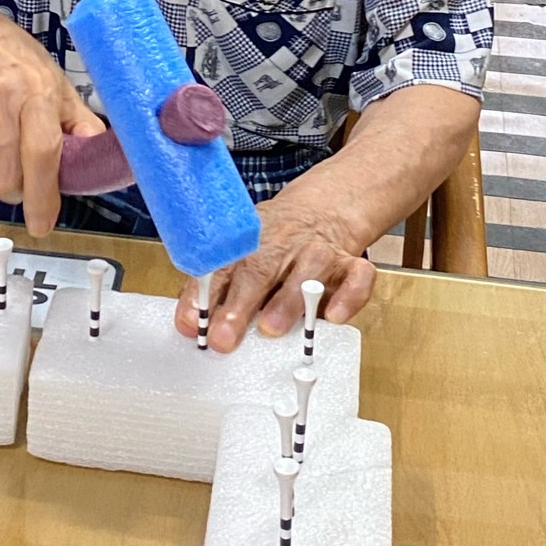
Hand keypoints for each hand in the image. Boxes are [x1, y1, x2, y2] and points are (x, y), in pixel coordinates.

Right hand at [0, 0, 104, 235]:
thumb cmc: (12, 58)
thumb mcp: (55, 80)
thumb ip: (78, 122)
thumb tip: (101, 158)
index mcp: (35, 88)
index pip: (41, 153)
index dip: (42, 196)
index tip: (43, 222)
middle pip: (5, 178)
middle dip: (16, 188)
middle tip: (19, 169)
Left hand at [173, 171, 375, 351]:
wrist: (324, 208)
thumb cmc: (275, 240)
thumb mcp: (242, 251)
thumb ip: (218, 285)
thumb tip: (190, 323)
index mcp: (250, 242)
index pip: (222, 267)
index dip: (205, 295)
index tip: (191, 322)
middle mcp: (283, 245)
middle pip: (259, 271)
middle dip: (240, 305)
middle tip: (224, 336)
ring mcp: (318, 254)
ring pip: (305, 274)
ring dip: (287, 301)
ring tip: (272, 328)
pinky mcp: (350, 264)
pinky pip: (355, 279)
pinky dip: (347, 297)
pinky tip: (333, 316)